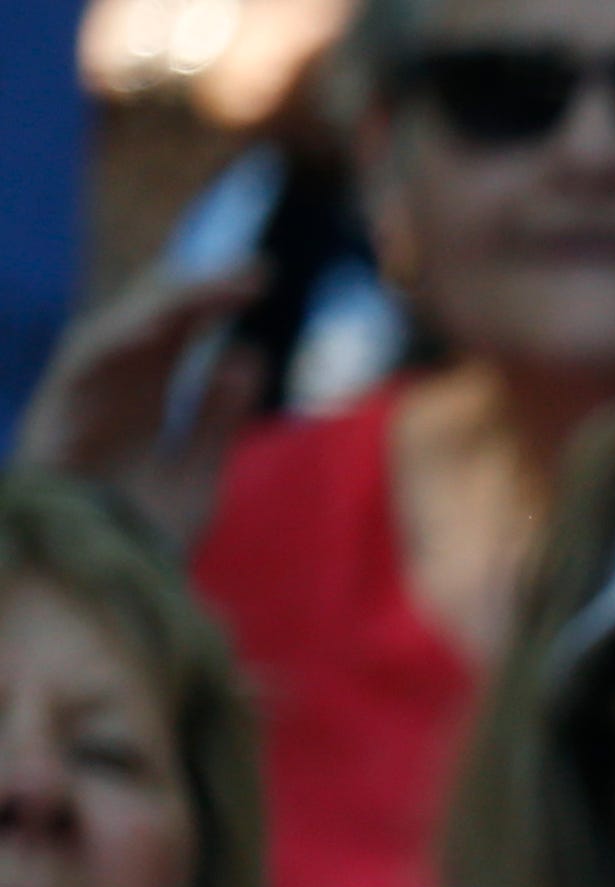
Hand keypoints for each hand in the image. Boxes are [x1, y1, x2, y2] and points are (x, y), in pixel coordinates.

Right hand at [13, 267, 264, 552]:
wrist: (95, 592)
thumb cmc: (140, 536)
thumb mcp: (194, 474)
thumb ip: (215, 418)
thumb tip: (247, 355)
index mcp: (144, 395)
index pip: (179, 330)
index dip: (215, 299)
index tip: (266, 279)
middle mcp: (112, 386)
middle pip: (150, 318)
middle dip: (201, 289)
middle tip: (258, 271)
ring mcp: (81, 395)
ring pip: (118, 328)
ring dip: (168, 303)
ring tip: (223, 287)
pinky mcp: (54, 412)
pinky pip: (84, 363)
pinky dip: (119, 340)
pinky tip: (159, 327)